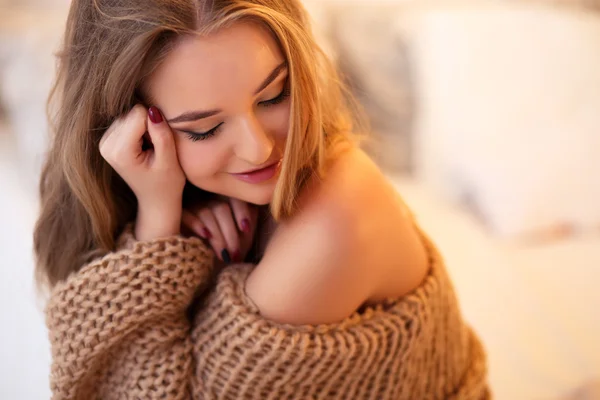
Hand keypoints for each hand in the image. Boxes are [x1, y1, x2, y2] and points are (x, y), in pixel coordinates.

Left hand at [99, 104, 185, 239]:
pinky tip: (142, 148)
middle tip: (154, 149)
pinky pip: (126, 120)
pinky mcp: (107, 140)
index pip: (139, 114)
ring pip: (129, 115)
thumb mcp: (169, 161)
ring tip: (149, 149)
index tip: (159, 145)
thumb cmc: (166, 184)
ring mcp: (104, 143)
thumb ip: (162, 135)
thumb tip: (153, 109)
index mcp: (120, 152)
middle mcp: (106, 145)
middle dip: (147, 126)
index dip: (155, 125)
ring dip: (143, 128)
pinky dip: (138, 130)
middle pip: (132, 113)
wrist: (156, 200)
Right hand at [182, 198, 257, 263]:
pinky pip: (187, 215)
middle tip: (234, 254)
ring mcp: (193, 207)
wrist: (206, 269)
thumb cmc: (228, 252)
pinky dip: (197, 224)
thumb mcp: (244, 240)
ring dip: (217, 236)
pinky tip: (205, 236)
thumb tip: (248, 214)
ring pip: (206, 212)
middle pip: (221, 208)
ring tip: (223, 255)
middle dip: (230, 233)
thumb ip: (249, 223)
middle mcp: (210, 201)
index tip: (246, 229)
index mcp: (228, 202)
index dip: (241, 211)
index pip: (235, 198)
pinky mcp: (177, 217)